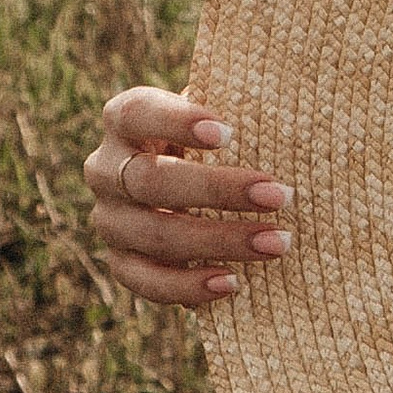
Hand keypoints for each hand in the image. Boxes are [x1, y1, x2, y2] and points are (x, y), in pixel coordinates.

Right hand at [86, 87, 291, 309]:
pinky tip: (233, 283)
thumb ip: (240, 107)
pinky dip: (188, 285)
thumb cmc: (215, 138)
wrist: (190, 183)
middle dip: (218, 190)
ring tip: (276, 244)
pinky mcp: (120, 261)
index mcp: (124, 121)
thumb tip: (287, 116)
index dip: (175, 122)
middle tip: (279, 196)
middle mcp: (106, 169)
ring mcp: (109, 219)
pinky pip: (146, 280)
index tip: (227, 133)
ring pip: (155, 234)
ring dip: (219, 242)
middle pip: (150, 181)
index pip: (137, 113)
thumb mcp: (220, 113)